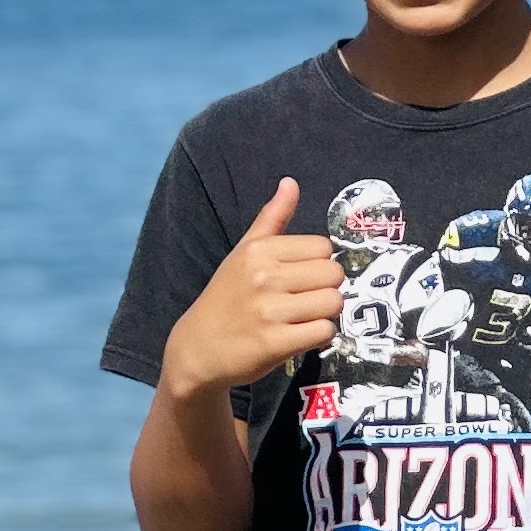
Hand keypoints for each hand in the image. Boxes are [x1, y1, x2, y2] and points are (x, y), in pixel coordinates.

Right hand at [159, 180, 340, 400]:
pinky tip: (299, 335)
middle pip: (333, 274)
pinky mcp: (275, 343)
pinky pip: (324, 331)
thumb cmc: (226, 297)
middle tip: (303, 300)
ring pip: (333, 303)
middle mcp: (264, 276)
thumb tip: (291, 182)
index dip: (318, 264)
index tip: (299, 278)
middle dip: (326, 288)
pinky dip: (319, 336)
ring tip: (302, 317)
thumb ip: (271, 218)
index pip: (322, 247)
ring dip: (324, 313)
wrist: (197, 348)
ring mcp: (269, 311)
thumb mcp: (243, 252)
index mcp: (259, 250)